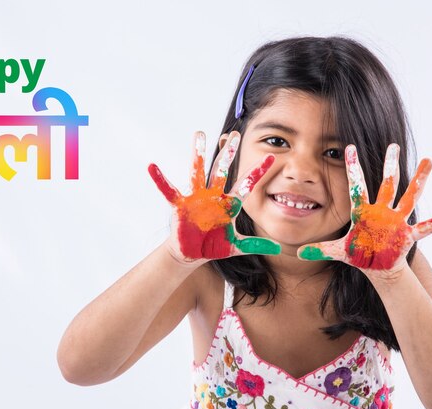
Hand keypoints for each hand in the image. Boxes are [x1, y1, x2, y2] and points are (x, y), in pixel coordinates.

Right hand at [148, 131, 280, 261]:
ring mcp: (196, 198)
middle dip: (228, 154)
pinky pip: (169, 190)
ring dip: (198, 153)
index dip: (258, 172)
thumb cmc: (213, 245)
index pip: (246, 185)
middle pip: (222, 171)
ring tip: (199, 134)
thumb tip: (278, 246)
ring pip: (198, 172)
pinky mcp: (180, 205)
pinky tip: (152, 167)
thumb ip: (256, 244)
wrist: (192, 253)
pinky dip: (160, 179)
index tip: (272, 157)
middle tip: (235, 134)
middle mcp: (213, 196)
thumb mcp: (236, 245)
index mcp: (229, 204)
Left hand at [297, 144, 431, 277]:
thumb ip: (319, 249)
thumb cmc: (358, 253)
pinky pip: (425, 227)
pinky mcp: (407, 235)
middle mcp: (381, 211)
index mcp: (363, 212)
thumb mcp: (337, 251)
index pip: (356, 186)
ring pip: (409, 197)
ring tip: (429, 162)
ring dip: (419, 181)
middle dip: (390, 165)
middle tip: (393, 145)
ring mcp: (396, 221)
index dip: (353, 168)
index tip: (348, 146)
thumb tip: (297, 252)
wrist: (376, 266)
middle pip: (387, 184)